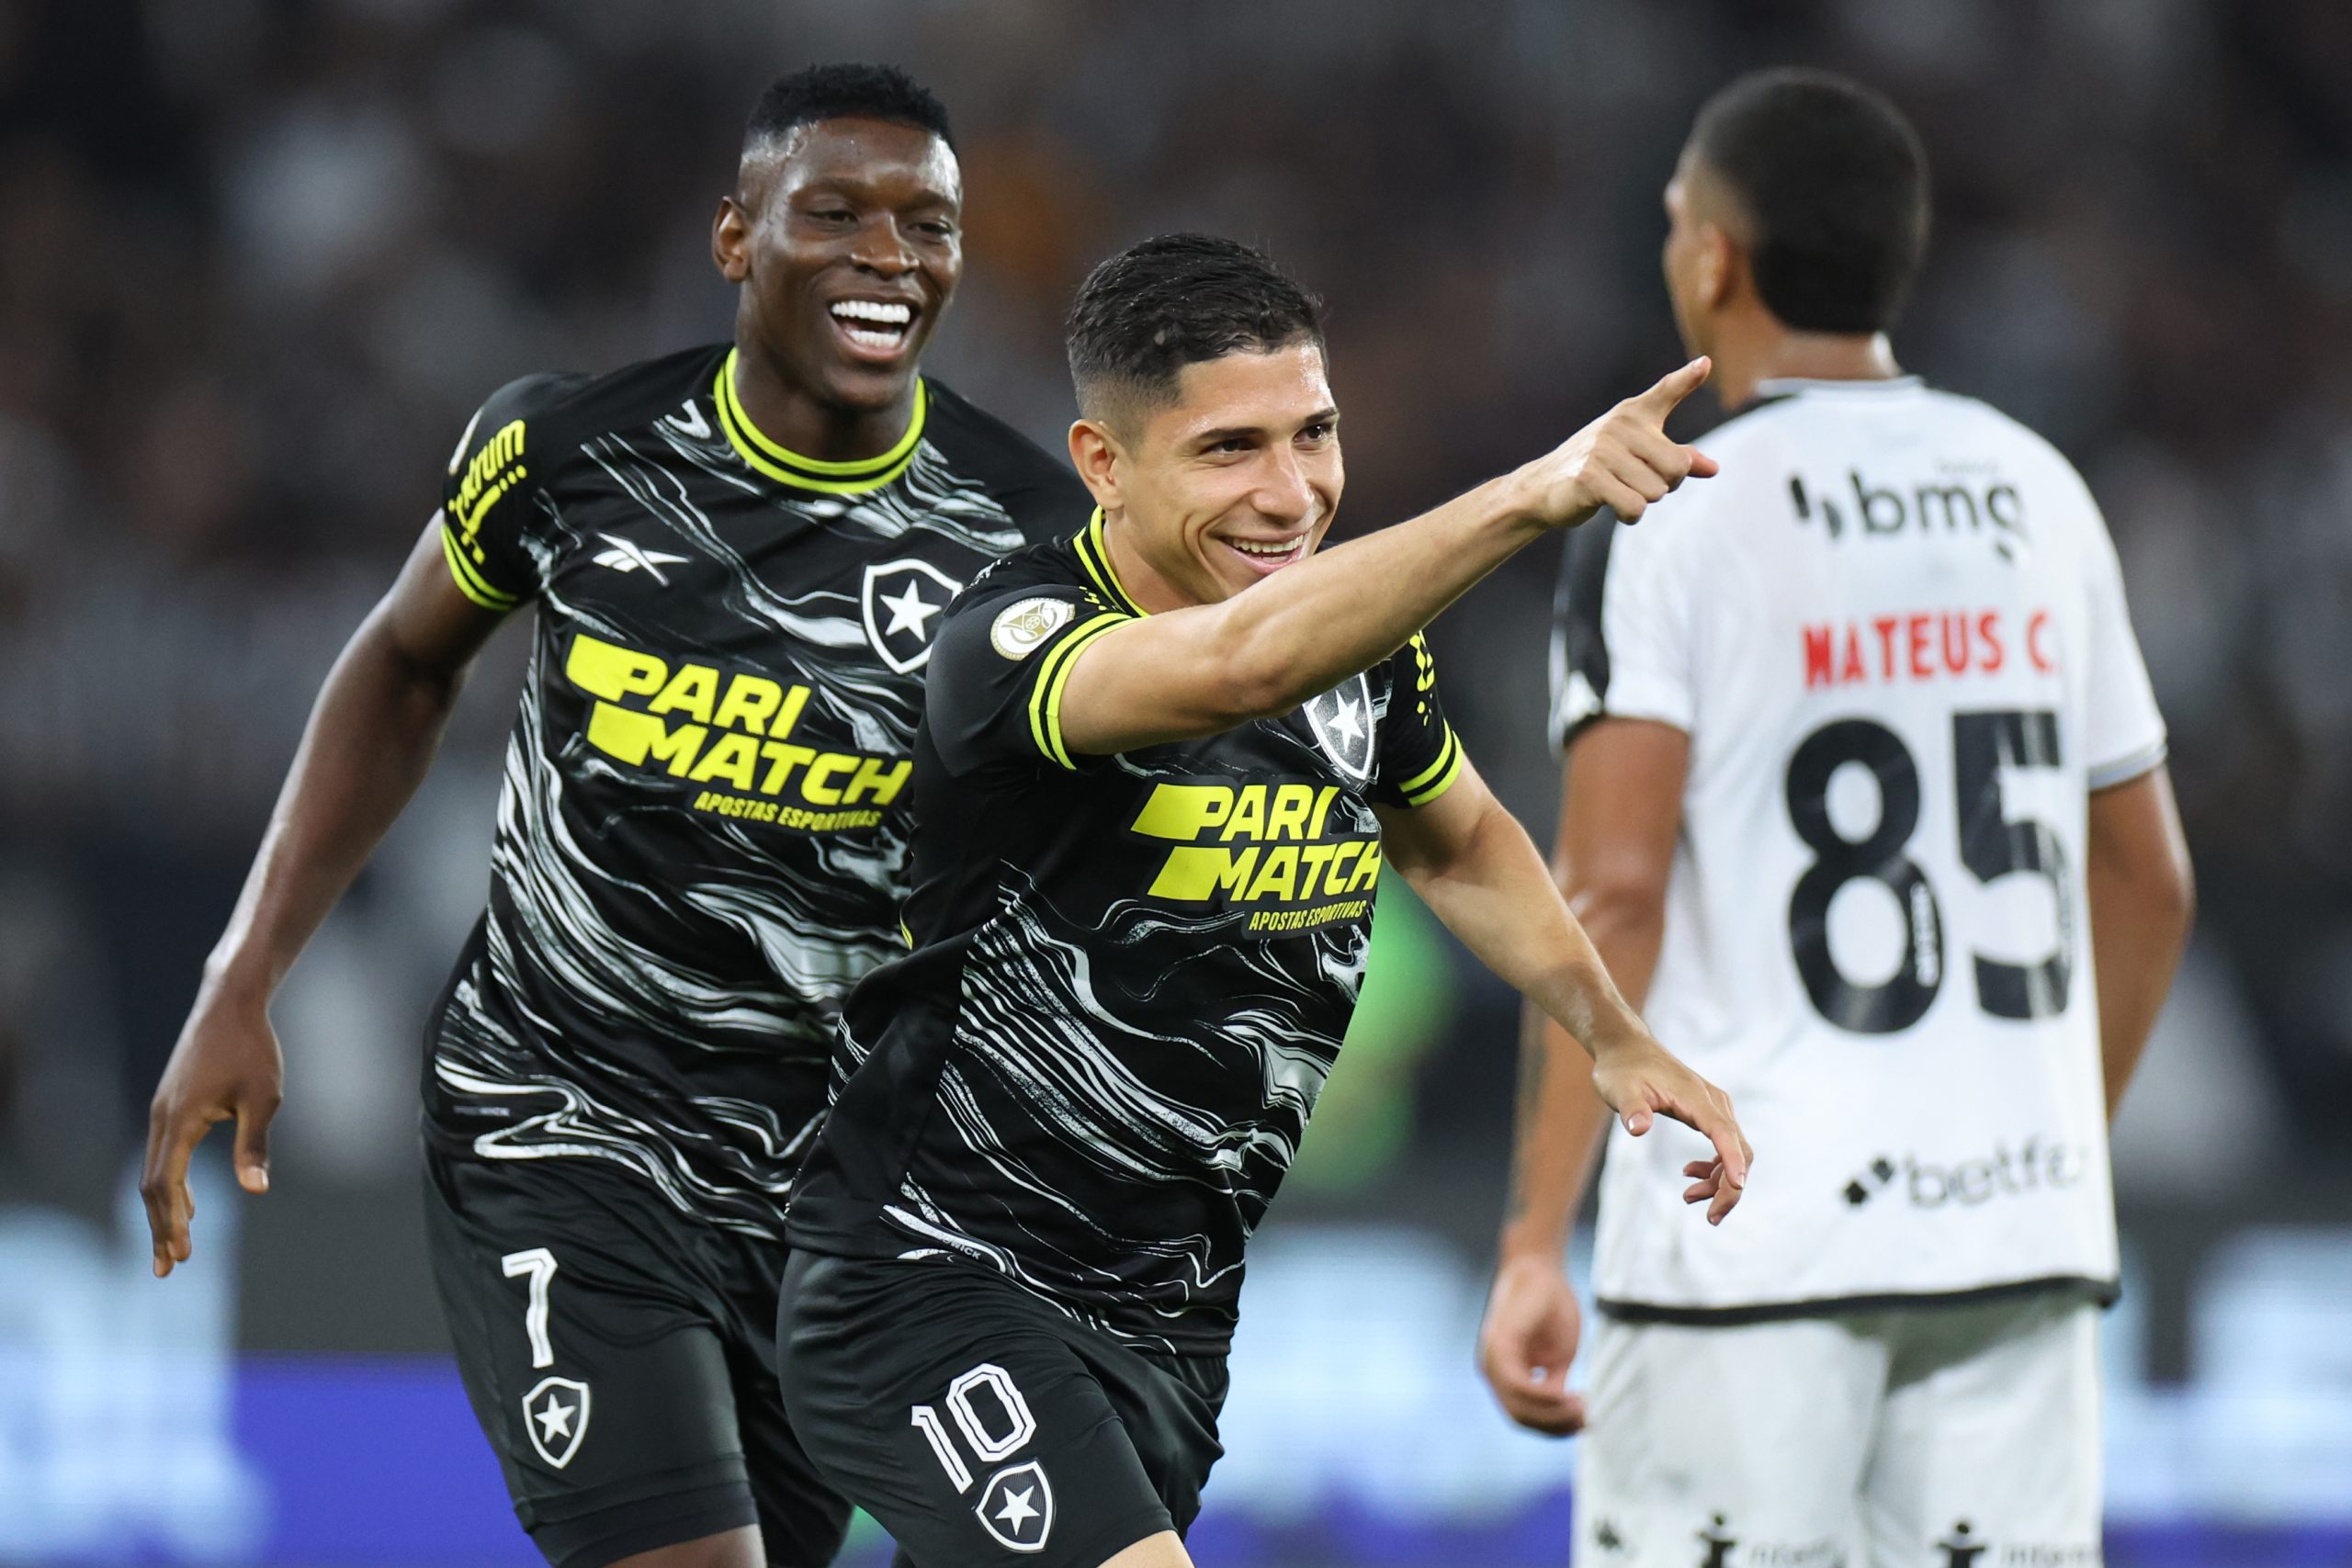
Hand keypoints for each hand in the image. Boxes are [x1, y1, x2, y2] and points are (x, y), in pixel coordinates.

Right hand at [141, 976, 282, 1276]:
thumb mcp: (263, 1097)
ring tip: (174, 1246)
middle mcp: (161, 1118)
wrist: (230, 1003)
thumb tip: (256, 1190)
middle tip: (169, 1267)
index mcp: (180, 1119)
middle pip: (152, 1185)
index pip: (166, 1184)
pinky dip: (172, 1183)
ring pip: (155, 1171)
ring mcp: (162, 1110)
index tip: (183, 1255)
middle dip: (161, 1228)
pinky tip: (188, 1202)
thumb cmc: (253, 1048)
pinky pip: (164, 1153)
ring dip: (164, 1209)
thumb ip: (255, 1144)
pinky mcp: (171, 1104)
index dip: (172, 1222)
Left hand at [1478, 1253, 1587, 1435]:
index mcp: (1503, 1374)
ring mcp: (1492, 1358)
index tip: (1585, 1422)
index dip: (1554, 1426)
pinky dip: (1543, 1396)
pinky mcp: (1499, 1343)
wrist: (1541, 1267)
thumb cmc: (1550, 1307)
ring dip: (1553, 1415)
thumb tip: (1559, 1411)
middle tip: (1587, 1421)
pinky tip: (1566, 1396)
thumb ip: (1552, 1383)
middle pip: (1520, 1417)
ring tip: (1583, 1409)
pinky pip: (1517, 1384)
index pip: (1524, 1415)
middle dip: (1555, 1426)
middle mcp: (1492, 1370)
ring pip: (1517, 1407)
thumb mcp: (1556, 1356)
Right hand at [1511, 357, 1719, 529]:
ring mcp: (1602, 450)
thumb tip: (1714, 469)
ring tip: (1618, 491)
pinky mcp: (1589, 477)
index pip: (1665, 391)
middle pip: (1678, 467)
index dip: (1687, 378)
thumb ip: (1677, 459)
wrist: (1543, 487)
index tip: (1706, 364)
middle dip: (1665, 485)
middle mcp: (1619, 426)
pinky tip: (1611, 506)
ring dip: (1643, 502)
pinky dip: (1629, 515)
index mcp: (1632, 415)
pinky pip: (1635, 507)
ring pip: (1657, 492)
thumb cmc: (1597, 469)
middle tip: (1637, 482)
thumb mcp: (1639, 458)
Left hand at [1589, 1029, 1750, 1223]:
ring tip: (1689, 1197)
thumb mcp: (1618, 1089)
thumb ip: (1631, 1109)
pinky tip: (1690, 1175)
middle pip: (1739, 1149)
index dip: (1732, 1161)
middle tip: (1711, 1217)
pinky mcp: (1708, 1112)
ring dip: (1721, 1181)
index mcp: (1696, 1097)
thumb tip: (1638, 1128)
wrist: (1627, 1048)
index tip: (1736, 1187)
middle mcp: (1713, 1102)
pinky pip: (1725, 1145)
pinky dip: (1715, 1167)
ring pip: (1735, 1150)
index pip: (1723, 1132)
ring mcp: (1713, 1107)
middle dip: (1730, 1187)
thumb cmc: (1622, 1069)